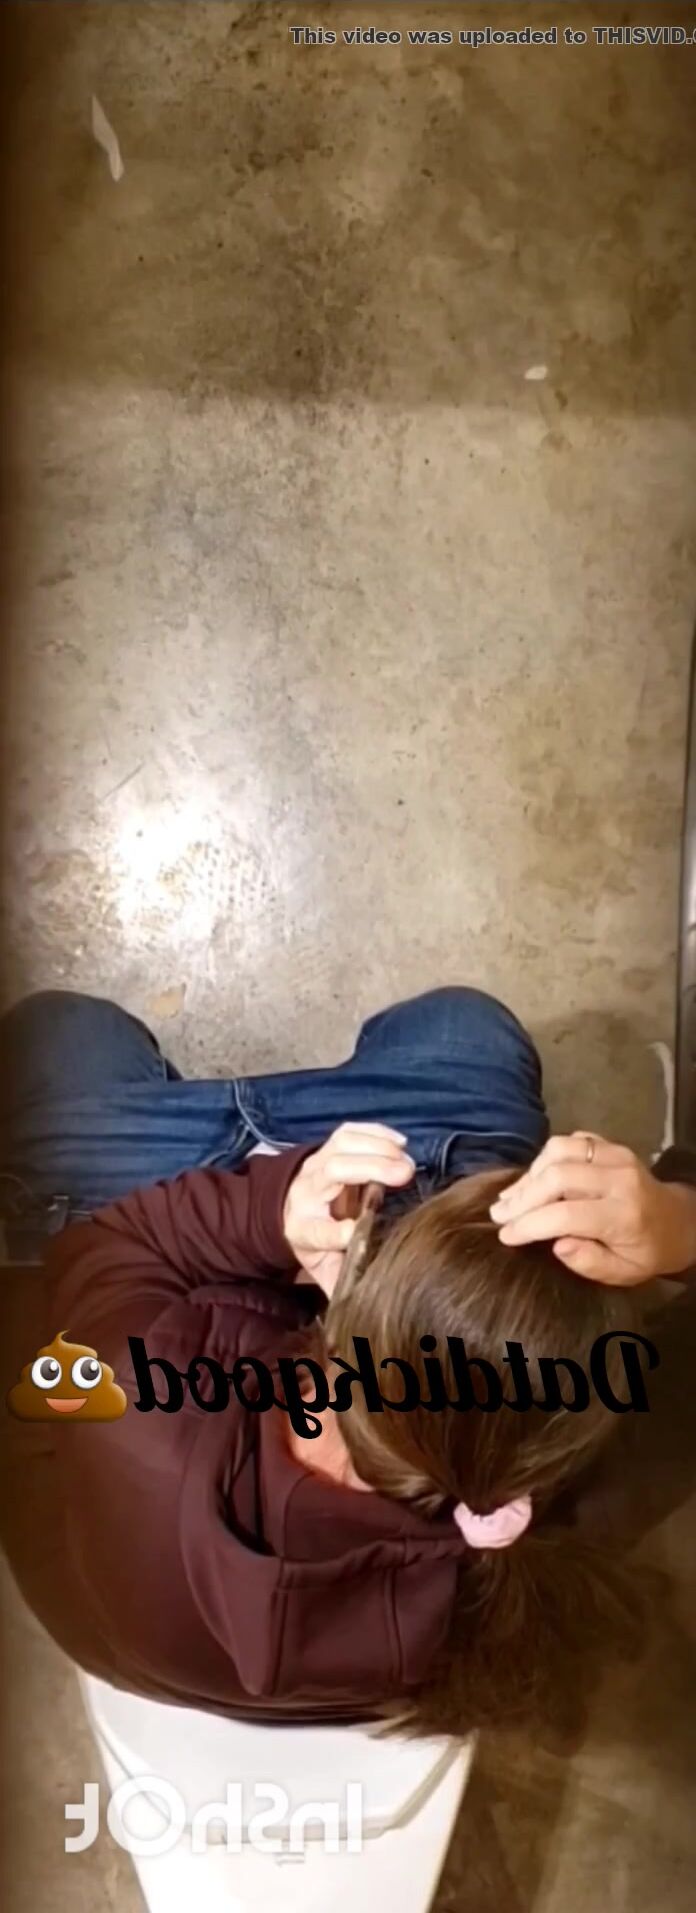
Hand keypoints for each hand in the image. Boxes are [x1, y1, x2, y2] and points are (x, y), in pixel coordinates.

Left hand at [283, 1122, 415, 1292]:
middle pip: (332, 1172)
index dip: (337, 1232)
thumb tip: (357, 1315)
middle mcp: (307, 1192)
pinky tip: (399, 1141)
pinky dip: (373, 1131)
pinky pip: (347, 1132)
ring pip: (340, 1146)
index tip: (358, 1231)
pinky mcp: (328, 1148)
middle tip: (405, 1173)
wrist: (288, 1208)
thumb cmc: (313, 1241)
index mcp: (303, 1228)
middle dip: (367, 1168)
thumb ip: (339, 1285)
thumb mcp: (321, 1268)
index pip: (317, 1231)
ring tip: (405, 1158)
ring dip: (374, 1146)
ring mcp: (317, 1165)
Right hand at [489, 1132, 695, 1284]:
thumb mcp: (623, 1272)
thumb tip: (556, 1245)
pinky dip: (545, 1159)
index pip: (564, 1215)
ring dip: (530, 1174)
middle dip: (522, 1197)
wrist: (678, 1220)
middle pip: (557, 1176)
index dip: (529, 1225)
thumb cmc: (646, 1251)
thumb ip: (589, 1262)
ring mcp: (616, 1155)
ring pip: (559, 1150)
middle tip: (499, 1214)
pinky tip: (535, 1180)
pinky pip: (569, 1141)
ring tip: (512, 1197)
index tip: (506, 1235)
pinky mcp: (610, 1144)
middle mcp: (620, 1179)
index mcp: (624, 1216)